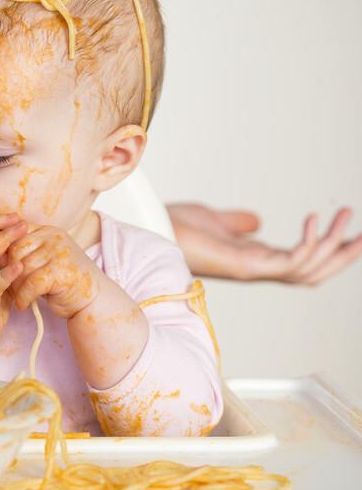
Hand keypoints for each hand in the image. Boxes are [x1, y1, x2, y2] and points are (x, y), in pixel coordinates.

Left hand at [8, 225, 105, 318]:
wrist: (91, 302)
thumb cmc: (62, 283)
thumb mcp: (43, 261)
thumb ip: (24, 253)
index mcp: (48, 231)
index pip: (15, 234)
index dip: (4, 253)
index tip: (0, 269)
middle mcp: (54, 237)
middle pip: (15, 250)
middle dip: (9, 271)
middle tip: (10, 287)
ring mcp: (59, 252)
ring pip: (21, 268)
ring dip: (16, 287)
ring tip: (19, 297)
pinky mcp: (60, 271)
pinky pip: (31, 283)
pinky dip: (23, 297)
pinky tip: (23, 305)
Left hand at [167, 203, 361, 284]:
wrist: (149, 227)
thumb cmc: (172, 227)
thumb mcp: (214, 220)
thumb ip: (237, 223)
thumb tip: (256, 222)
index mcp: (253, 259)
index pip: (301, 261)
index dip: (327, 249)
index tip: (349, 229)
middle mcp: (256, 268)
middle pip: (313, 271)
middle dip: (343, 254)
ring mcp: (252, 269)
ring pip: (308, 270)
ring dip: (333, 247)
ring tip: (347, 219)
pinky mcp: (244, 266)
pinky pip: (288, 263)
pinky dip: (307, 244)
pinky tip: (314, 223)